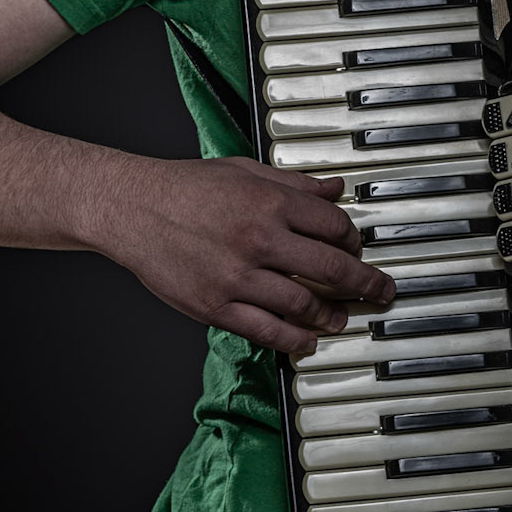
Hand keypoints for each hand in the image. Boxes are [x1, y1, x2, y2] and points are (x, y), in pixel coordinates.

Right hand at [106, 155, 393, 357]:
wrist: (131, 208)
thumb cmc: (185, 187)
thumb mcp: (245, 171)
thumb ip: (294, 184)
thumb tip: (335, 189)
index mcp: (270, 202)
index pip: (335, 227)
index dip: (355, 242)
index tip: (358, 251)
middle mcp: (259, 239)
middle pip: (331, 268)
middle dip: (366, 284)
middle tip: (381, 292)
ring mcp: (238, 276)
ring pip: (303, 304)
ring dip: (331, 315)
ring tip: (341, 318)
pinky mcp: (216, 306)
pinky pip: (267, 331)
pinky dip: (294, 339)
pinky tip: (308, 340)